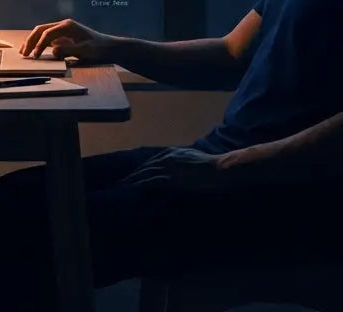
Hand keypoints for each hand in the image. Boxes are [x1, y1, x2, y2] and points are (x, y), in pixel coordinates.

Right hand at [20, 18, 118, 62]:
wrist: (109, 47)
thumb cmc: (99, 49)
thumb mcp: (85, 51)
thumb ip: (68, 50)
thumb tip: (53, 51)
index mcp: (67, 26)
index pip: (47, 34)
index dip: (39, 45)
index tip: (35, 57)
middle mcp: (63, 25)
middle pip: (41, 30)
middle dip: (30, 40)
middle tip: (23, 53)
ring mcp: (62, 30)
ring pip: (42, 32)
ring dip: (32, 41)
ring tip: (23, 51)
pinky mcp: (63, 37)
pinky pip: (47, 38)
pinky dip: (38, 44)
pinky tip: (33, 51)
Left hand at [117, 147, 234, 192]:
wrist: (219, 170)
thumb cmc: (211, 167)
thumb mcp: (194, 159)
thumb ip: (183, 161)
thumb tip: (179, 167)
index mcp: (173, 152)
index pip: (153, 161)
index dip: (143, 168)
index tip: (135, 174)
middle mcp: (167, 157)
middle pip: (146, 166)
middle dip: (134, 174)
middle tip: (123, 181)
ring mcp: (168, 167)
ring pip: (145, 173)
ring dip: (133, 180)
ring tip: (123, 186)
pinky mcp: (170, 178)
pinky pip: (150, 181)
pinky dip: (140, 185)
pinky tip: (133, 189)